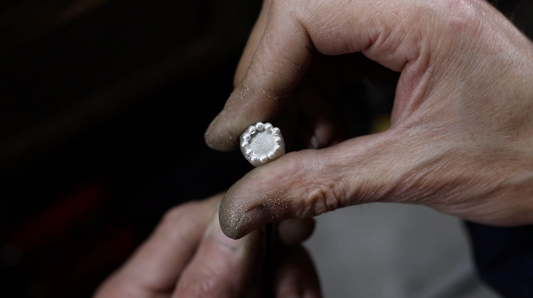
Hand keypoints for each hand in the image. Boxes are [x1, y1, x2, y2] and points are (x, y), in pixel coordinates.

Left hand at [93, 194, 320, 297]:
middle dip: (273, 251)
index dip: (234, 209)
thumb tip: (234, 221)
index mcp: (139, 289)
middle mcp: (181, 286)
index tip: (274, 209)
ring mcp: (219, 294)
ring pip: (264, 264)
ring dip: (292, 276)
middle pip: (233, 241)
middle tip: (294, 268)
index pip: (186, 222)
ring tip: (297, 296)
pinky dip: (295, 289)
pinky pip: (279, 285)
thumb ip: (205, 281)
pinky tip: (299, 297)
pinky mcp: (250, 297)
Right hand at [204, 0, 532, 238]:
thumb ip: (320, 184)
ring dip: (292, 97)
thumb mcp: (414, 171)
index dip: (256, 75)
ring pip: (307, 39)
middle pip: (296, 21)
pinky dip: (316, 96)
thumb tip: (250, 199)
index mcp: (424, 13)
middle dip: (269, 87)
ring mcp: (402, 15)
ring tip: (304, 148)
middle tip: (262, 144)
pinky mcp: (398, 37)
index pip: (303, 15)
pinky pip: (331, 54)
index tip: (237, 132)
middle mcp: (410, 0)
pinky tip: (326, 133)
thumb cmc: (526, 154)